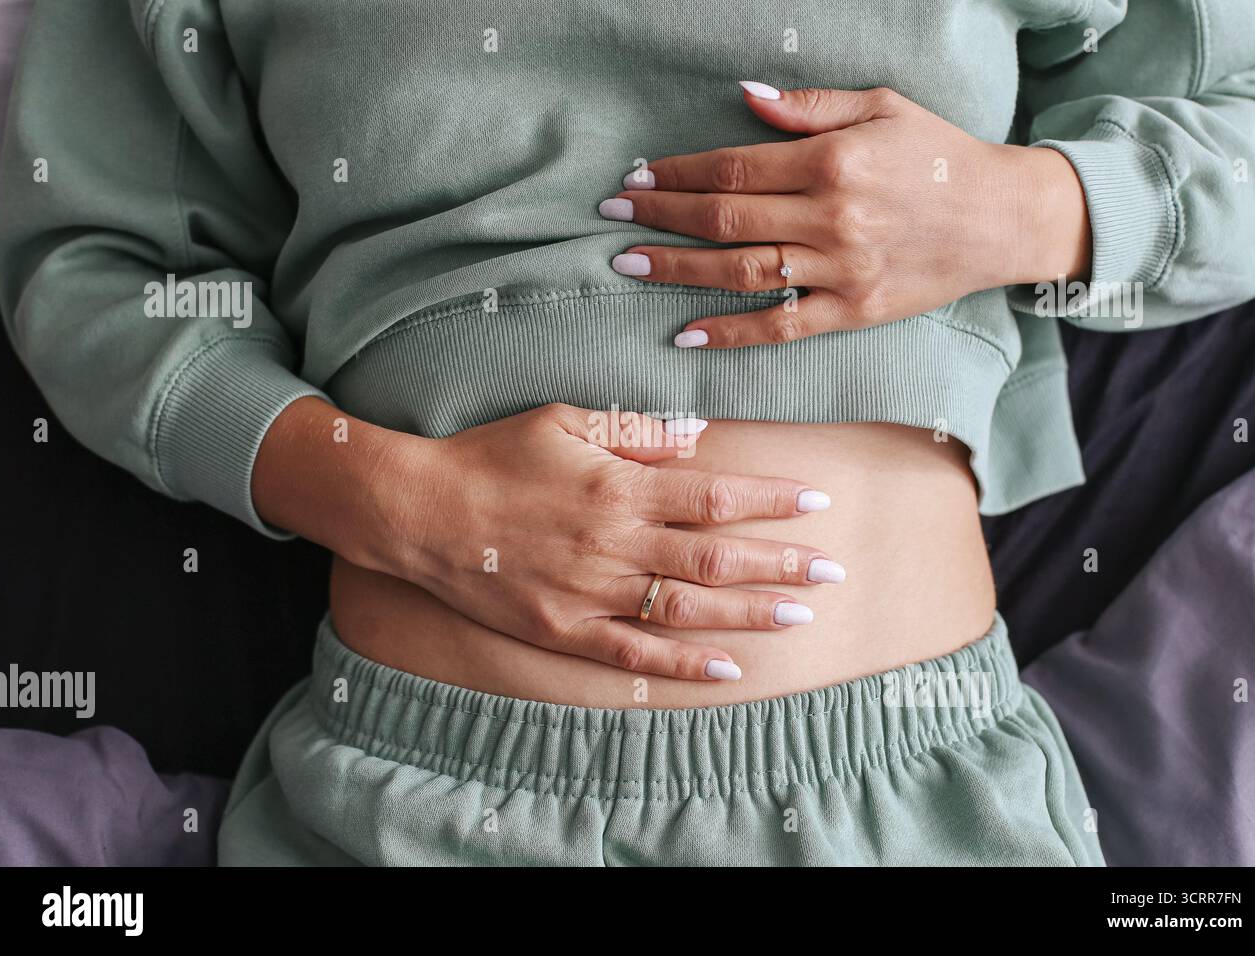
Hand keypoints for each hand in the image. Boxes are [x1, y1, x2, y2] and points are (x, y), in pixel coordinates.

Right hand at [253, 398, 841, 680]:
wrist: (422, 511)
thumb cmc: (493, 455)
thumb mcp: (562, 419)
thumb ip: (634, 430)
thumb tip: (698, 436)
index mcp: (620, 486)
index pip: (716, 496)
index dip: (772, 501)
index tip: (817, 502)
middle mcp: (615, 542)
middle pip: (716, 559)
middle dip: (782, 564)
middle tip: (832, 571)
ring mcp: (591, 591)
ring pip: (687, 610)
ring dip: (750, 615)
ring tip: (801, 617)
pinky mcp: (565, 629)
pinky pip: (634, 653)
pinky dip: (684, 663)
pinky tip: (728, 668)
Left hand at [602, 83, 1091, 347]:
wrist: (1002, 218)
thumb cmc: (939, 155)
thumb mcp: (883, 106)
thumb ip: (811, 106)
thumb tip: (744, 97)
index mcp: (833, 161)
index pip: (734, 165)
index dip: (678, 171)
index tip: (637, 177)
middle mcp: (831, 217)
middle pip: (725, 217)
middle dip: (661, 216)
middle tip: (612, 216)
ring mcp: (840, 270)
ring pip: (742, 271)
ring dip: (678, 269)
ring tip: (628, 265)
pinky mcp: (852, 312)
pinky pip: (782, 327)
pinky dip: (732, 332)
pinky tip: (686, 333)